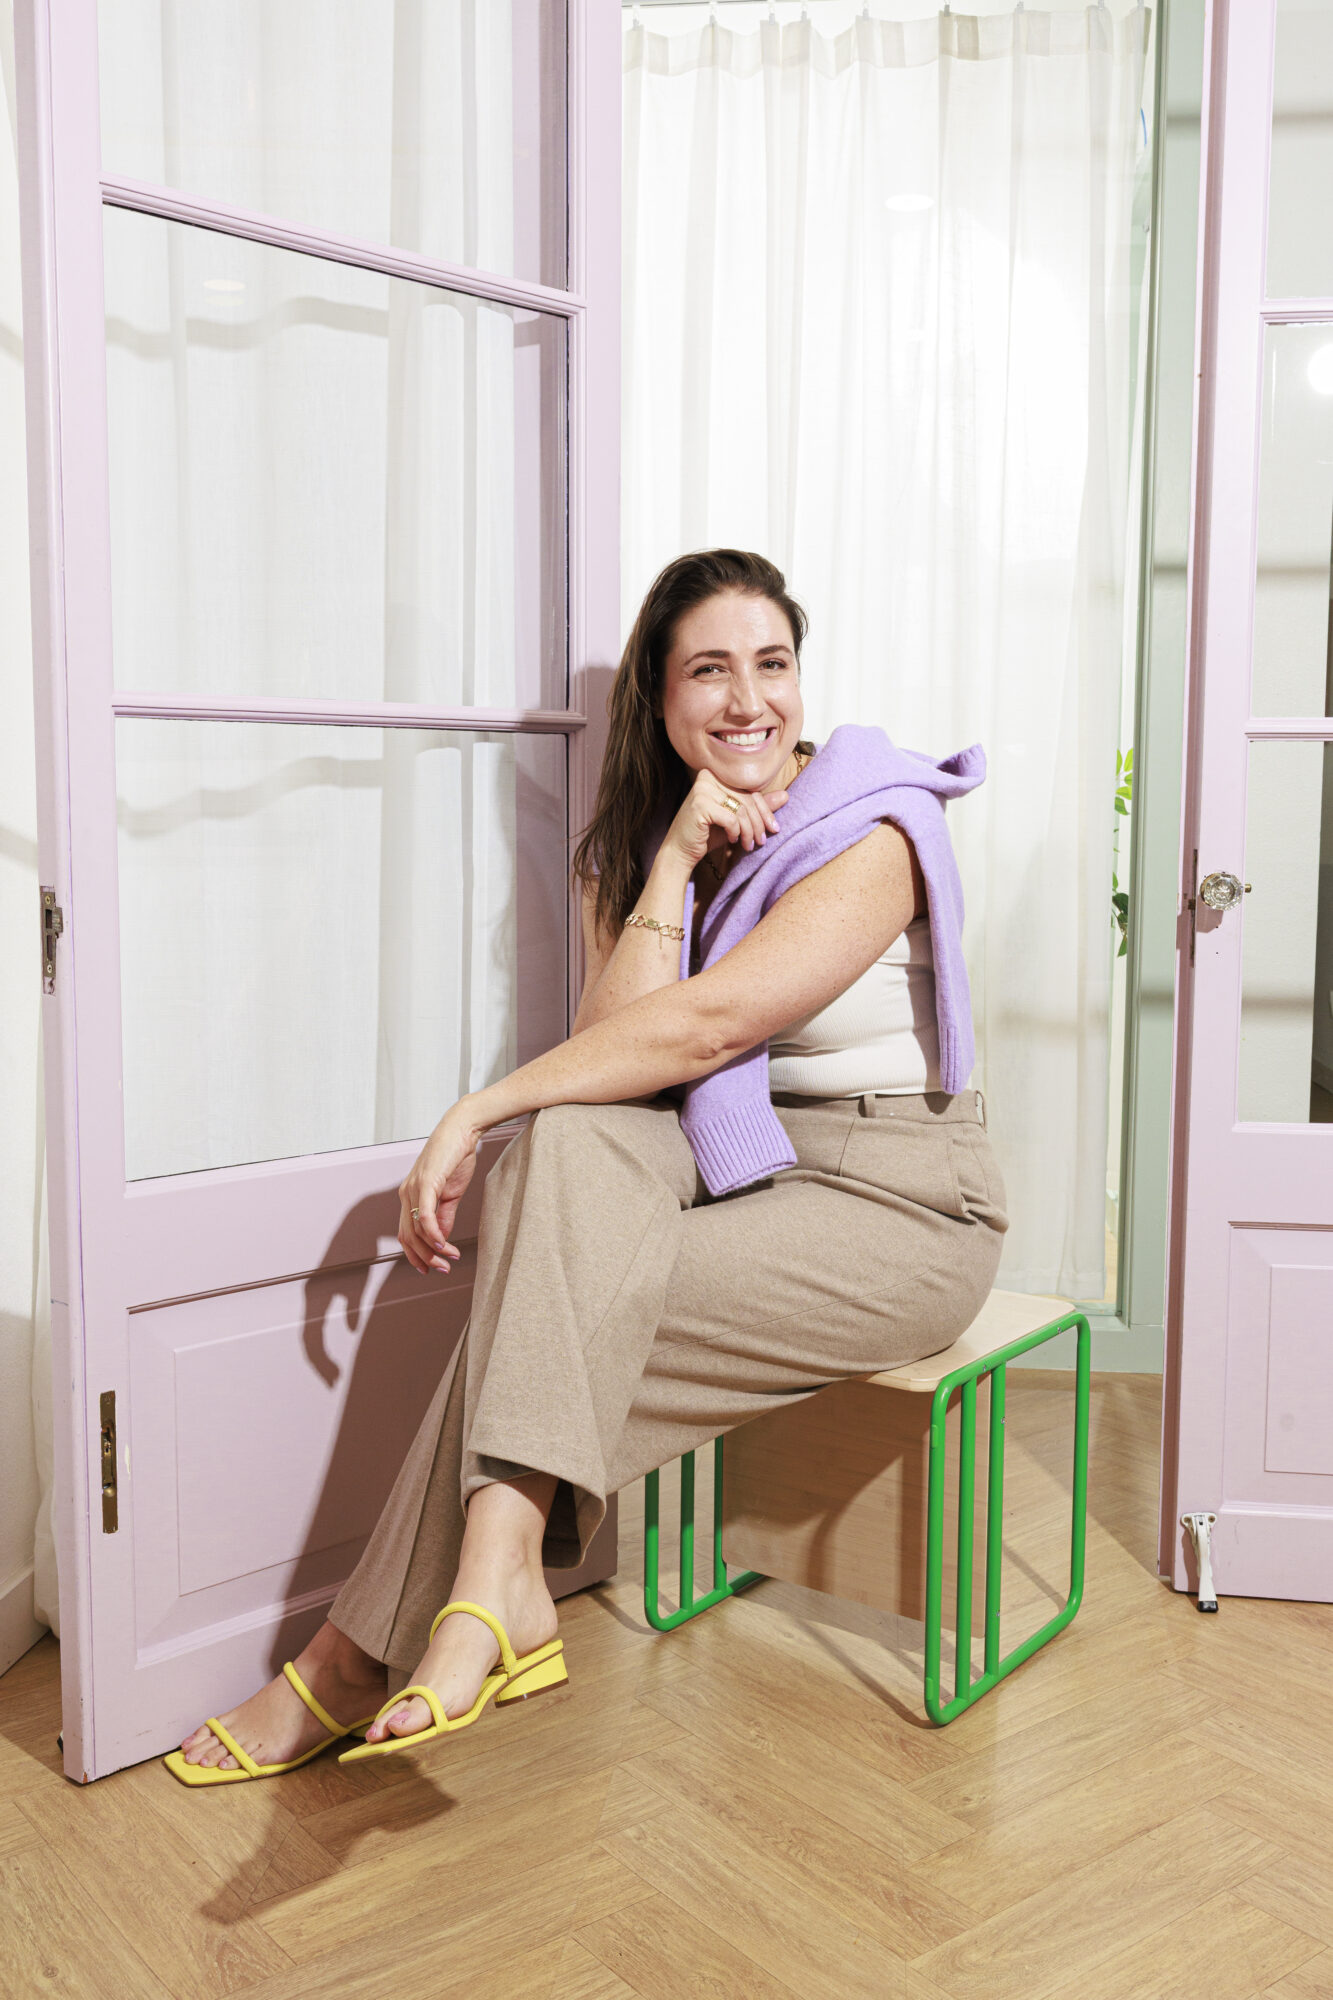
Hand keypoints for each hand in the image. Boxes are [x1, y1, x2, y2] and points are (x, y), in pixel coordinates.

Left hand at [398, 1101, 482, 1274]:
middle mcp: (406, 1194)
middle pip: (408, 1237)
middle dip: (424, 1259)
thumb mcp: (450, 1194)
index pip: (406, 1234)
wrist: (462, 1130)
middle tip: (442, 1270)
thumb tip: (441, 1239)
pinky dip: (433, 1235)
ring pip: (415, 1231)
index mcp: (410, 1196)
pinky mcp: (425, 1183)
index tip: (431, 1268)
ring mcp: (413, 1188)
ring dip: (433, 1251)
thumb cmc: (455, 1157)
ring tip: (449, 1260)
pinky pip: (424, 1216)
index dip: (416, 1255)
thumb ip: (444, 1217)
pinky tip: (444, 1245)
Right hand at [660, 767, 788, 874]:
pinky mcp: (700, 805)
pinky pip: (731, 819)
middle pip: (747, 799)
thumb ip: (757, 807)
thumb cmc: (708, 834)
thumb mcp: (736, 820)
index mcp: (716, 775)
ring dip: (749, 831)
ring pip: (741, 810)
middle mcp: (708, 778)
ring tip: (749, 845)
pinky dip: (736, 833)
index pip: (750, 790)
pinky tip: (732, 841)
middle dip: (759, 823)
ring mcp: (702, 790)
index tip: (774, 828)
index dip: (766, 810)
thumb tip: (786, 796)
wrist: (680, 851)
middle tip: (762, 841)